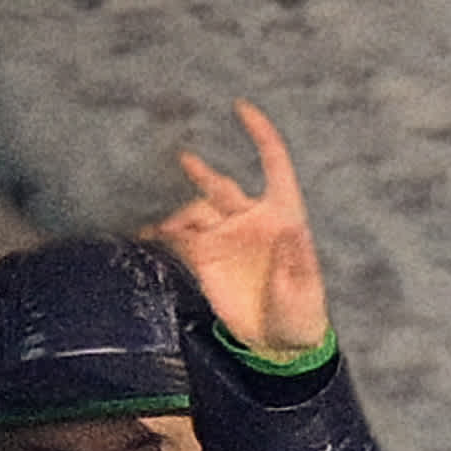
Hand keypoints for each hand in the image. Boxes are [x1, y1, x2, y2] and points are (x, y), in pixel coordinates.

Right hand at [149, 104, 325, 356]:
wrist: (279, 341)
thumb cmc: (301, 311)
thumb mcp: (304, 287)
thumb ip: (296, 259)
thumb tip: (291, 230)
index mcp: (282, 214)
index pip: (273, 163)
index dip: (259, 134)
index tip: (240, 109)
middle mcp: (251, 219)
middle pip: (221, 186)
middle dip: (201, 172)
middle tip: (184, 159)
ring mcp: (226, 238)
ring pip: (195, 212)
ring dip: (177, 216)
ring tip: (163, 229)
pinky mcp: (206, 260)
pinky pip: (181, 239)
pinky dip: (164, 235)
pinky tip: (146, 237)